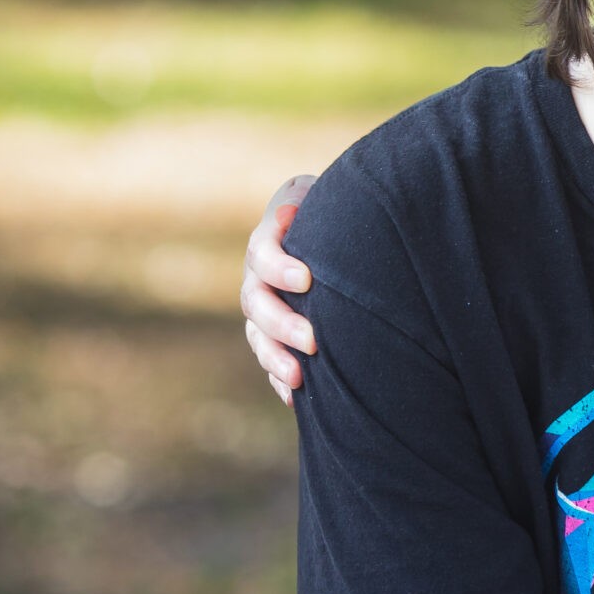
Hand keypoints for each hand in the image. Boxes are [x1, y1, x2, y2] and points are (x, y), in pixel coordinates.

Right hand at [239, 174, 318, 404]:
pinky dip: (278, 378)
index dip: (278, 267)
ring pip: (257, 336)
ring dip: (274, 357)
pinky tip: (295, 397)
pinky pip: (269, 359)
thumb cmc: (338, 210)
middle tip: (313, 339)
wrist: (338, 230)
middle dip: (282, 323)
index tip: (307, 279)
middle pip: (255, 302)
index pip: (262, 253)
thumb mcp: (326, 196)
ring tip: (298, 377)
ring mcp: (263, 307)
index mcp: (270, 239)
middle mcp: (258, 276)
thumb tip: (290, 213)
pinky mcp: (274, 334)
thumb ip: (308, 201)